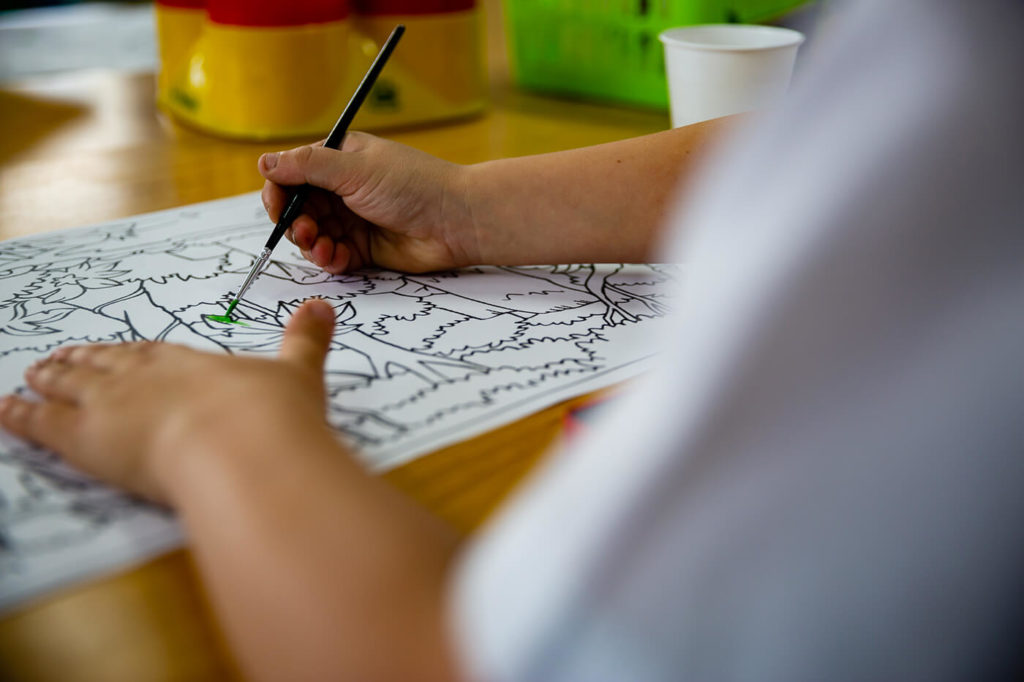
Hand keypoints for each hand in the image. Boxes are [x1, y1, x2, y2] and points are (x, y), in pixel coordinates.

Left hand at [0, 300, 338, 504]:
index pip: (150, 354)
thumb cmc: (270, 415)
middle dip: (82, 362)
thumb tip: (323, 306)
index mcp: (188, 362)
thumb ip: (305, 341)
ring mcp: (110, 403)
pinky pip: (40, 423)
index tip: (116, 352)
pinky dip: (19, 416)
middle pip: (105, 365)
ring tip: (32, 374)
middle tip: (60, 358)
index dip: (130, 354)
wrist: (240, 447)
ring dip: (49, 380)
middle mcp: (143, 376)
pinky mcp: (84, 438)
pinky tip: (4, 410)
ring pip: (69, 386)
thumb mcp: (297, 373)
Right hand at [260, 132, 479, 273]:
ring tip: (323, 248)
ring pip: (313, 235)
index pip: (293, 173)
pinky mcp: (364, 248)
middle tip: (303, 231)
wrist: (456, 221)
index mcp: (340, 159)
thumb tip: (264, 162)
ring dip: (310, 244)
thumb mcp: (355, 168)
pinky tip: (338, 258)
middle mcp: (343, 188)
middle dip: (293, 222)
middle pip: (298, 208)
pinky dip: (330, 259)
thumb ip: (308, 166)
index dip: (279, 190)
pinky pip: (333, 255)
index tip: (276, 206)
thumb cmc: (412, 185)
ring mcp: (353, 219)